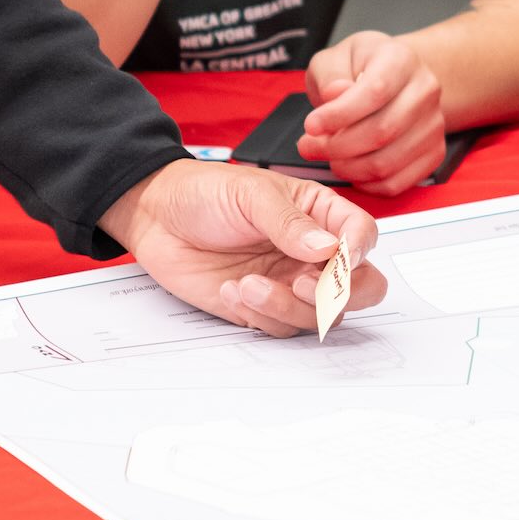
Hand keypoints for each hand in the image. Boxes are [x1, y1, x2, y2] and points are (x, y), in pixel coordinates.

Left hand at [102, 157, 387, 334]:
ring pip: (319, 315)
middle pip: (360, 287)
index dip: (358, 251)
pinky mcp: (261, 308)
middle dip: (339, 294)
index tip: (338, 259)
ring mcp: (289, 282)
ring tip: (248, 284)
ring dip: (286, 306)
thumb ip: (291, 224)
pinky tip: (231, 290)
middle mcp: (312, 253)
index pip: (362, 236)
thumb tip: (330, 249)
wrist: (156, 217)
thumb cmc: (206, 192)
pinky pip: (280, 327)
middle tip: (303, 284)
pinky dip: (259, 315)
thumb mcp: (250, 195)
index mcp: (319, 214)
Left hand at [301, 31, 447, 193]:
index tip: (311, 125)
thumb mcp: (335, 58)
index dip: (339, 114)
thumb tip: (335, 95)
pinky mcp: (433, 152)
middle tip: (308, 146)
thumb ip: (330, 75)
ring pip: (388, 162)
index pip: (375, 91)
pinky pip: (397, 182)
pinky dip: (367, 184)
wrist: (393, 79)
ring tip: (328, 156)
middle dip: (337, 146)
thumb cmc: (360, 68)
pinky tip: (350, 169)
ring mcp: (434, 124)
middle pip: (383, 131)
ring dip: (348, 168)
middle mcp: (425, 91)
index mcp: (401, 60)